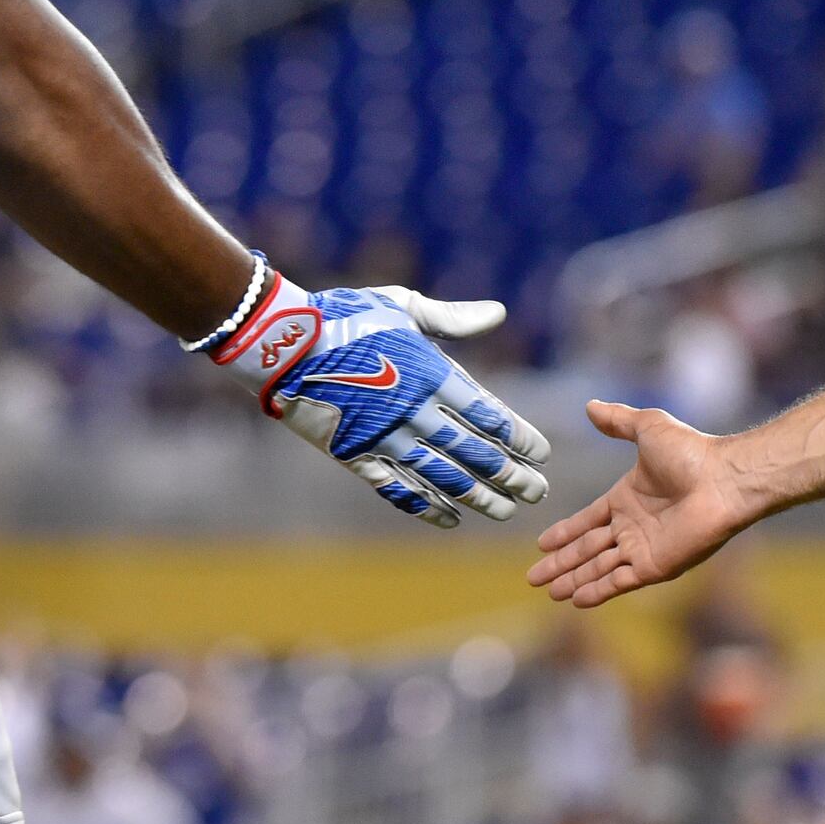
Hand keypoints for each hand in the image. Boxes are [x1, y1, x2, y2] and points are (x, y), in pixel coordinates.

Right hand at [201, 272, 549, 528]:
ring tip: (504, 511)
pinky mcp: (356, 456)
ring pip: (441, 475)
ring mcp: (384, 438)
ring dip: (477, 496)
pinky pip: (397, 488)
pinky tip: (450, 518)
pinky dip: (426, 506)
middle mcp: (413, 411)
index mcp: (428, 372)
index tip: (542, 454)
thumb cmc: (345, 315)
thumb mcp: (402, 305)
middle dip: (509, 474)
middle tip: (538, 493)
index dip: (517, 437)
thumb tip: (498, 313)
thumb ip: (451, 318)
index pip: (486, 414)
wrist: (282, 343)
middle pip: (472, 451)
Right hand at [525, 401, 755, 607]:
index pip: (587, 521)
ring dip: (572, 579)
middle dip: (560, 563)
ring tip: (548, 592)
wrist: (723, 480)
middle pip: (587, 549)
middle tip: (532, 578)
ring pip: (597, 568)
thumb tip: (590, 406)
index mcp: (627, 498)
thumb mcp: (648, 427)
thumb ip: (618, 421)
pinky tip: (576, 599)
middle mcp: (632, 527)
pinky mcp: (654, 566)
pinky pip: (619, 581)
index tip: (542, 545)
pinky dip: (598, 590)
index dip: (565, 533)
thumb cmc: (691, 452)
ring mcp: (642, 548)